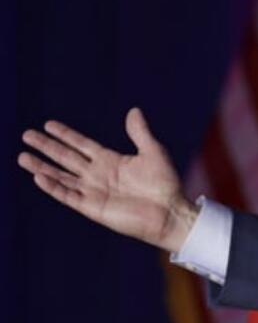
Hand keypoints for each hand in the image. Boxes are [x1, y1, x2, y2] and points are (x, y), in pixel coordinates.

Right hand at [17, 108, 197, 250]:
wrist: (169, 212)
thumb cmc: (165, 184)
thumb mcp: (152, 151)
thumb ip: (139, 132)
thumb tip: (133, 110)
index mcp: (110, 160)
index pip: (81, 144)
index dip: (65, 135)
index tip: (48, 124)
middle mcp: (97, 174)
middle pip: (65, 157)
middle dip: (46, 147)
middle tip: (26, 135)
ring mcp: (93, 191)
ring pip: (61, 176)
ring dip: (42, 167)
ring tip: (22, 156)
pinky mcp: (92, 207)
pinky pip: (68, 195)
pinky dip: (53, 186)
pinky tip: (39, 177)